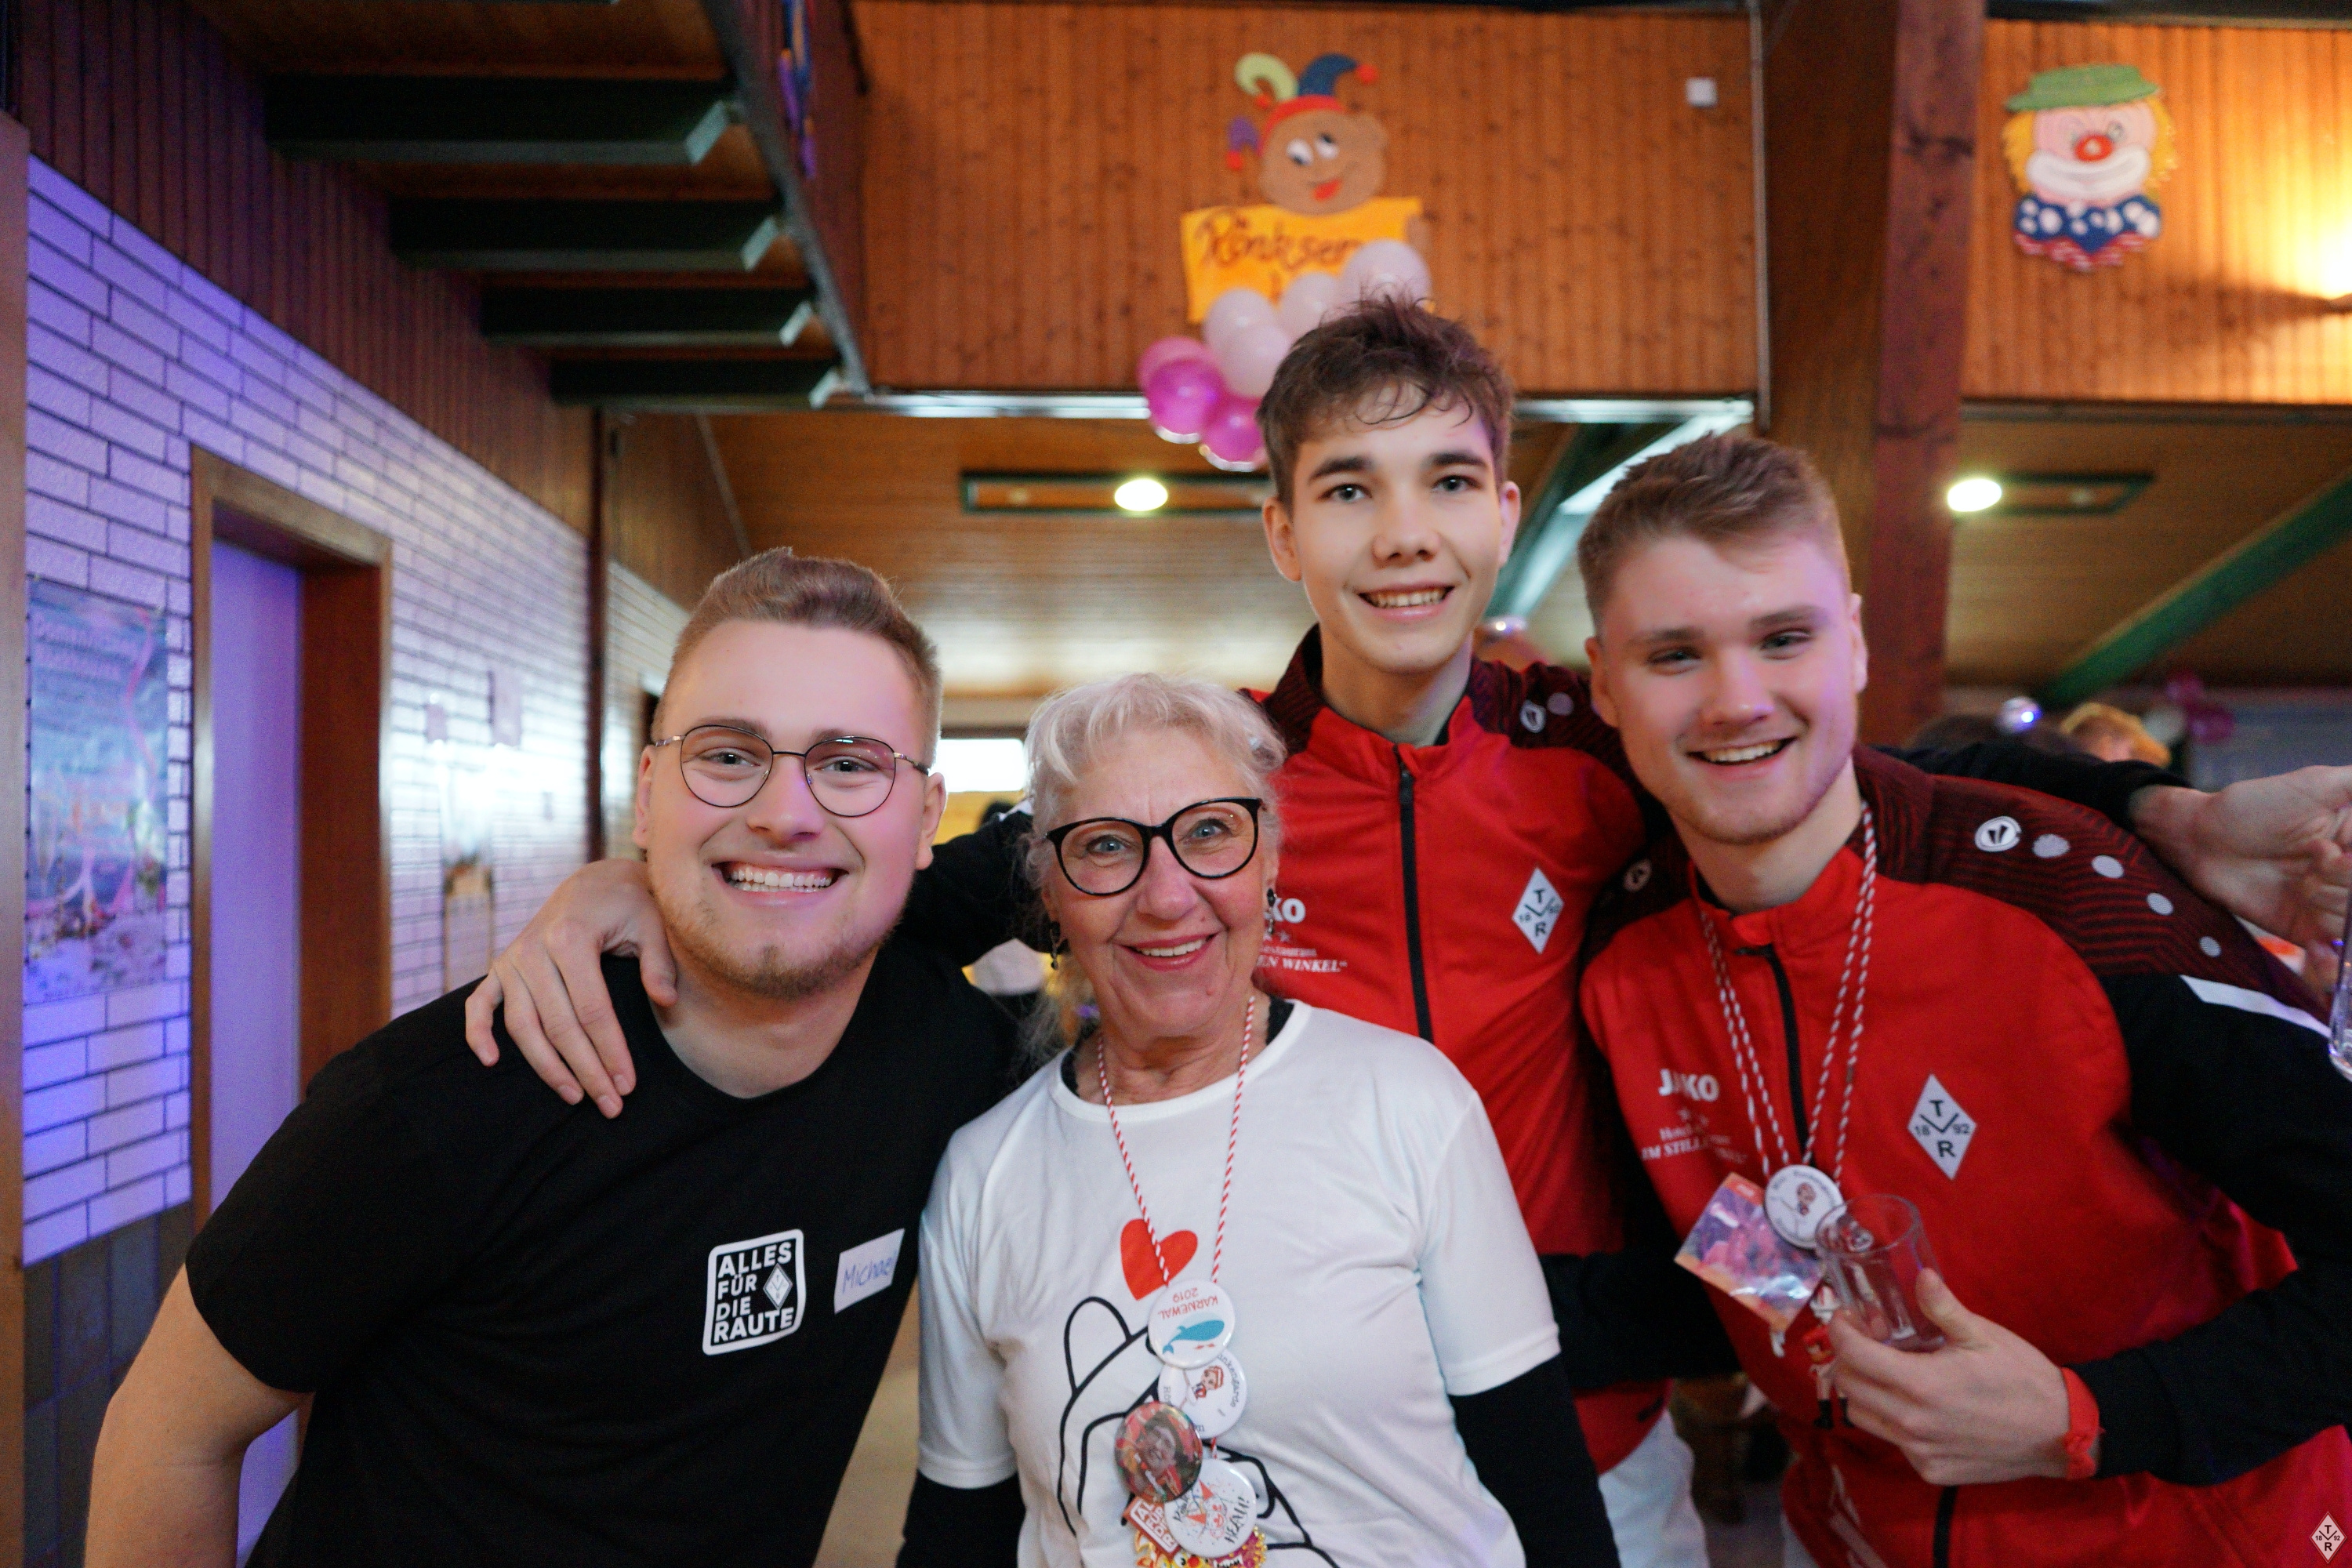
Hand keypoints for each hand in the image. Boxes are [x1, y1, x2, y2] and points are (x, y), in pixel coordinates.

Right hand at [461, 859, 673, 1116]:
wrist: (593, 883)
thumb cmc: (628, 905)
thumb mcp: (652, 924)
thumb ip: (658, 963)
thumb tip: (666, 1001)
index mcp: (571, 938)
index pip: (593, 1010)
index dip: (610, 1051)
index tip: (627, 1084)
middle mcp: (534, 950)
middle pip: (560, 1025)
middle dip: (586, 1069)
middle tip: (610, 1105)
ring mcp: (512, 960)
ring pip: (523, 1026)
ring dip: (546, 1066)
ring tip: (575, 1095)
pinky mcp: (499, 968)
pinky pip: (480, 1005)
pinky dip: (478, 1033)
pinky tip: (490, 1062)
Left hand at [1827, 1271, 2078, 1484]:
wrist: (2061, 1432)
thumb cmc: (2022, 1377)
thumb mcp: (1983, 1335)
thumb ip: (1942, 1307)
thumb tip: (1920, 1275)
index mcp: (1921, 1385)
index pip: (1853, 1356)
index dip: (1840, 1331)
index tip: (1846, 1318)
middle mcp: (1912, 1424)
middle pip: (1848, 1387)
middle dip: (1847, 1357)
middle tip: (1867, 1340)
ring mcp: (1920, 1451)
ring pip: (1863, 1417)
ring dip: (1865, 1390)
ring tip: (1888, 1370)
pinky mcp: (1931, 1471)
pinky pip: (1893, 1442)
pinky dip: (1892, 1419)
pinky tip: (1917, 1404)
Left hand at [2131, 768, 2351, 962]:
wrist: (2201, 838)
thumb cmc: (2255, 805)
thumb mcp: (2317, 785)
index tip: (2336, 850)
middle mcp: (2349, 876)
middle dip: (2347, 876)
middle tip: (2317, 856)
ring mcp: (2331, 904)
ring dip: (2330, 898)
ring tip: (2301, 879)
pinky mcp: (2307, 931)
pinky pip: (2335, 950)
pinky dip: (2333, 957)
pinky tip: (2320, 950)